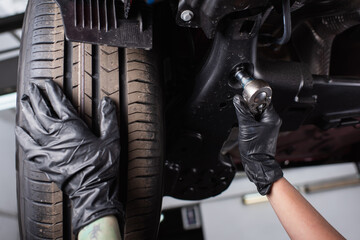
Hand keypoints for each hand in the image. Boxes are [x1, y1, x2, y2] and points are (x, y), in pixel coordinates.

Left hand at [16, 80, 123, 233]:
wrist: (93, 189)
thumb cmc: (103, 165)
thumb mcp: (112, 140)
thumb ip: (109, 119)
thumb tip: (106, 102)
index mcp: (73, 127)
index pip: (60, 103)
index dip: (54, 92)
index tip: (48, 84)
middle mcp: (57, 134)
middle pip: (42, 111)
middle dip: (36, 97)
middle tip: (32, 88)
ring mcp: (47, 148)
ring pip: (32, 125)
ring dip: (27, 111)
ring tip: (24, 101)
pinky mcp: (43, 161)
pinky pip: (27, 145)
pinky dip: (22, 136)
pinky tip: (19, 129)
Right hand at [233, 95, 282, 194]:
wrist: (257, 162)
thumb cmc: (254, 148)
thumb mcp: (245, 126)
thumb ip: (242, 110)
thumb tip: (238, 99)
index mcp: (272, 117)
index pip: (263, 100)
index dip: (253, 98)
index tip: (245, 97)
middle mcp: (273, 120)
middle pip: (260, 106)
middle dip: (250, 106)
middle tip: (243, 110)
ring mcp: (270, 126)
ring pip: (258, 113)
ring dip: (250, 114)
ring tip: (245, 121)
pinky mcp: (266, 130)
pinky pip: (258, 120)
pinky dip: (251, 120)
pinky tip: (247, 125)